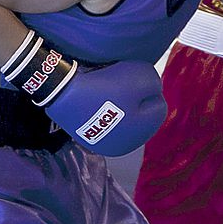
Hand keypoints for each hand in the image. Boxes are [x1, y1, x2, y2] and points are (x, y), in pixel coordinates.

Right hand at [1, 31, 165, 156]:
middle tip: (121, 84)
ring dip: (120, 103)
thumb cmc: (106, 86)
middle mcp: (124, 146)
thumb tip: (153, 90)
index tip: (132, 81)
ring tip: (108, 91)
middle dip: (136, 98)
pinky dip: (105, 109)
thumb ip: (155, 83)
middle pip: (142, 114)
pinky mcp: (88, 137)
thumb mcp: (141, 77)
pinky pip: (106, 120)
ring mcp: (103, 144)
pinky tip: (97, 99)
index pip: (158, 106)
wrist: (64, 92)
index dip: (149, 89)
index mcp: (140, 133)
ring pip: (124, 117)